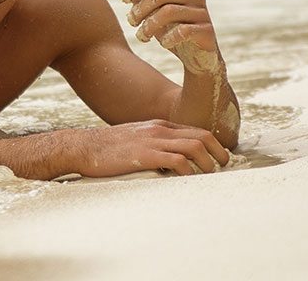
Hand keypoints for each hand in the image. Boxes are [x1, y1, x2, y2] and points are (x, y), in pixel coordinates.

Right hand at [69, 120, 229, 176]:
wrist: (83, 146)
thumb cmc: (107, 148)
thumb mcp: (135, 140)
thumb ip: (153, 146)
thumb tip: (169, 164)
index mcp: (158, 126)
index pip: (195, 130)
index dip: (213, 144)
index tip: (219, 158)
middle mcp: (159, 130)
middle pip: (201, 135)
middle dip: (219, 151)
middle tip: (224, 166)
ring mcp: (152, 140)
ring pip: (195, 146)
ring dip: (208, 162)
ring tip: (211, 175)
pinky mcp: (145, 155)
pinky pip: (177, 161)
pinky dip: (189, 171)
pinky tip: (189, 181)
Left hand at [121, 0, 220, 73]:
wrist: (197, 56)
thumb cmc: (172, 29)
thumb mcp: (154, 13)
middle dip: (140, 9)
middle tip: (131, 22)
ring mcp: (202, 11)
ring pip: (168, 12)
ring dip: (149, 26)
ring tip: (141, 36)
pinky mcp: (206, 30)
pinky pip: (183, 30)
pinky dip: (169, 38)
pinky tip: (164, 44)